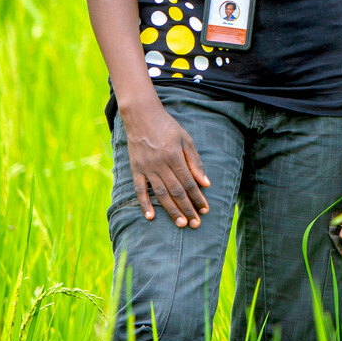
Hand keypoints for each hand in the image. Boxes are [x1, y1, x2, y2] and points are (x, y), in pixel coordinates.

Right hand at [119, 95, 211, 227]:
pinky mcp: (135, 169)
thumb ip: (195, 162)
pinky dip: (144, 204)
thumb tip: (206, 183)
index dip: (198, 198)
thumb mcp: (186, 140)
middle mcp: (160, 164)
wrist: (141, 117)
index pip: (189, 183)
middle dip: (187, 209)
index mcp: (174, 156)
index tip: (205, 210)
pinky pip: (139, 190)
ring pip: (160, 194)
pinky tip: (151, 217)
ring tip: (181, 224)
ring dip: (171, 210)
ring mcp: (146, 168)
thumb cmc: (167, 127)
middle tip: (196, 224)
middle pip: (176, 192)